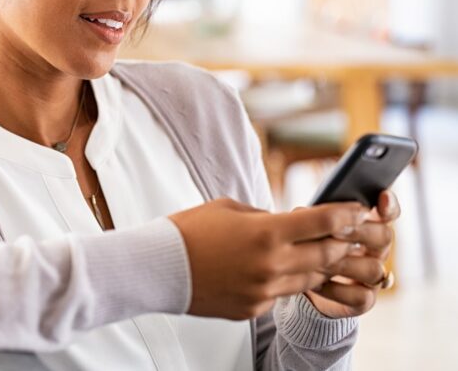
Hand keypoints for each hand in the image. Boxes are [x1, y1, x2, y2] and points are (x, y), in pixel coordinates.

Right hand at [168, 197, 368, 319]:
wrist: (160, 267)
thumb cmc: (190, 231)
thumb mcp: (230, 209)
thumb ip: (264, 217)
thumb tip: (286, 223)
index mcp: (267, 232)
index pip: (323, 222)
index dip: (346, 214)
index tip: (357, 210)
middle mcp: (272, 264)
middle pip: (326, 254)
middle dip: (341, 242)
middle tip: (348, 233)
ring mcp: (265, 290)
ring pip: (309, 279)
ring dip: (316, 264)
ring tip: (314, 251)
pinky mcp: (254, 308)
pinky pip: (281, 295)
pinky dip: (285, 281)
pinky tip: (271, 270)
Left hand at [303, 190, 400, 318]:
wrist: (297, 281)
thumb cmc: (305, 244)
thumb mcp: (306, 226)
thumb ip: (312, 216)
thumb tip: (304, 212)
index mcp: (366, 225)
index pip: (388, 212)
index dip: (389, 205)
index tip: (382, 197)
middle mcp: (376, 250)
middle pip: (385, 237)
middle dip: (360, 231)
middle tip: (335, 229)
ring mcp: (372, 276)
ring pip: (375, 269)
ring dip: (344, 263)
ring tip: (317, 260)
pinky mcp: (363, 300)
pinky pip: (361, 296)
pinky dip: (337, 289)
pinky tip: (316, 283)